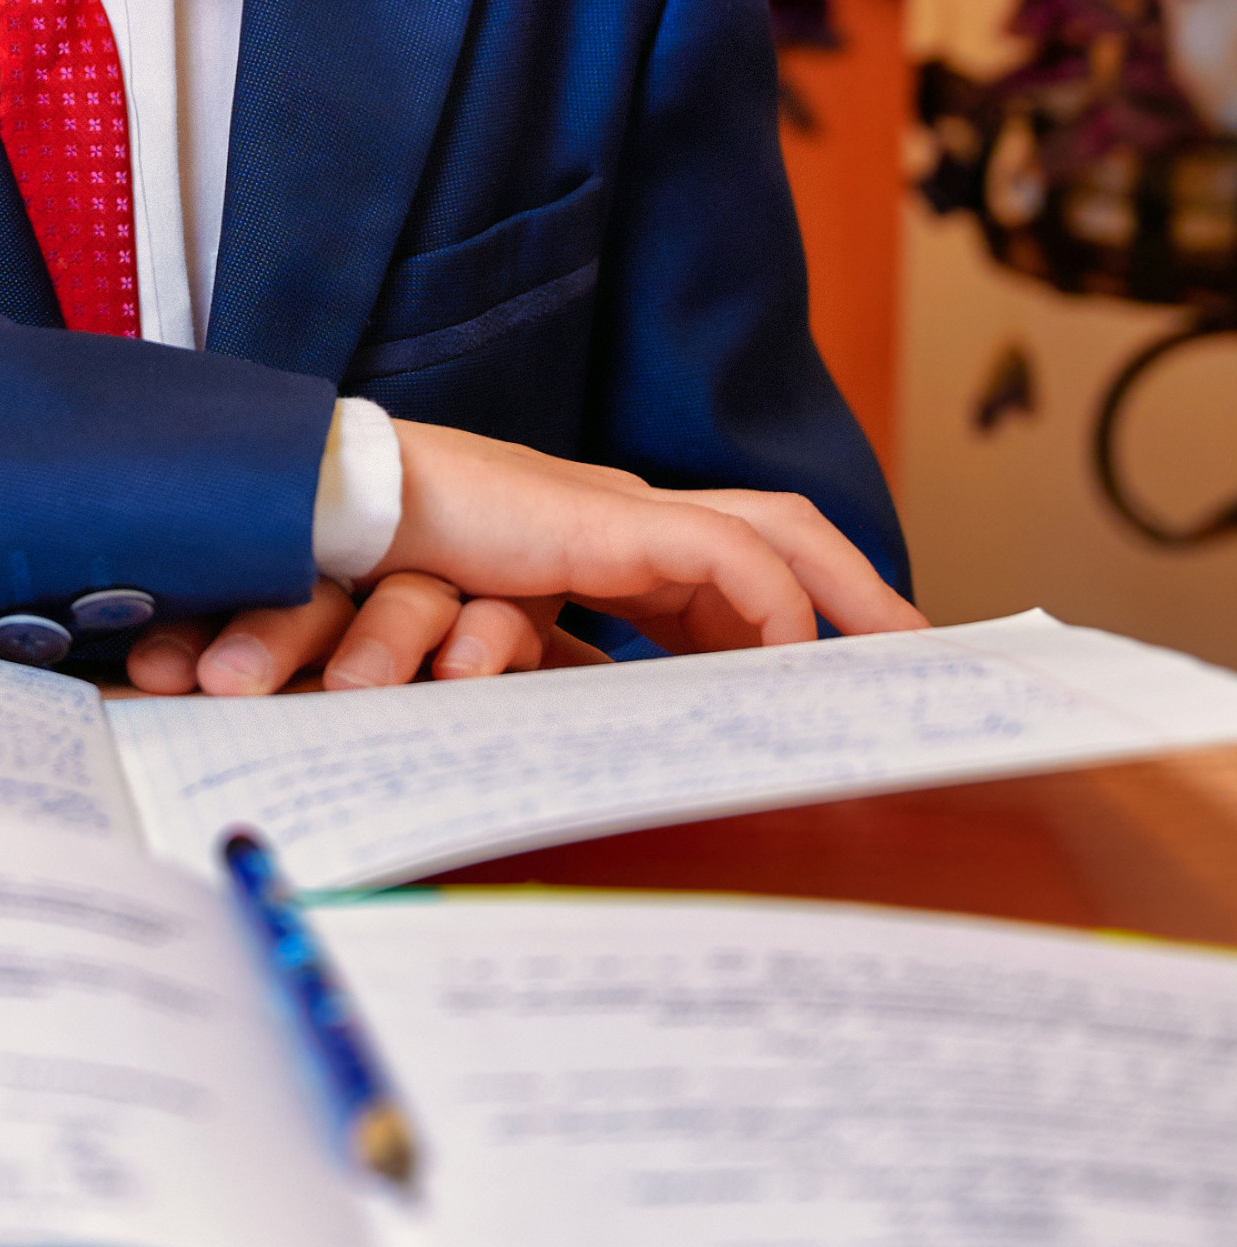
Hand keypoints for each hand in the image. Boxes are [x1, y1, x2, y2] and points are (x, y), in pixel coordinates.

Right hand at [124, 427, 922, 698]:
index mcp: (593, 540)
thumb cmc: (385, 574)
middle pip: (772, 526)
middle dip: (852, 586)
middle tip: (915, 654)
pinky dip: (776, 607)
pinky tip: (795, 659)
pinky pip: (729, 559)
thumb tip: (602, 738)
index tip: (842, 667)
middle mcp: (618, 515)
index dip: (787, 607)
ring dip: (841, 592)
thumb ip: (544, 671)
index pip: (723, 560)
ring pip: (771, 530)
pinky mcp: (609, 521)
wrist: (330, 509)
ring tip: (893, 657)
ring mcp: (615, 508)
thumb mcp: (488, 640)